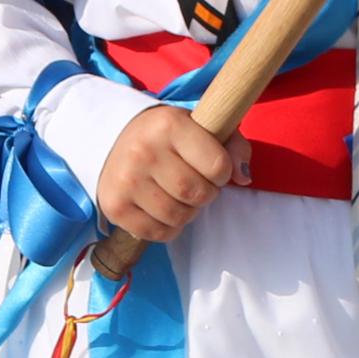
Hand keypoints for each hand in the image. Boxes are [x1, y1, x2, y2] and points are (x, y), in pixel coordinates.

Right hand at [98, 102, 243, 244]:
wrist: (114, 138)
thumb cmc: (168, 136)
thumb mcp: (202, 127)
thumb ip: (233, 146)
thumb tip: (244, 178)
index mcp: (169, 125)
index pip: (217, 166)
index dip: (222, 173)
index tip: (212, 168)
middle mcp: (143, 151)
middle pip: (197, 194)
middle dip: (206, 195)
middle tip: (197, 184)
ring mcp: (126, 180)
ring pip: (178, 217)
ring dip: (188, 213)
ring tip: (179, 196)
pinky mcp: (115, 206)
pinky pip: (157, 233)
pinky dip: (169, 228)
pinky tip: (163, 209)